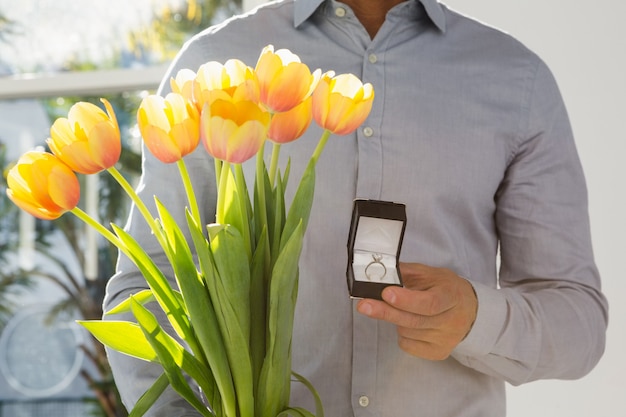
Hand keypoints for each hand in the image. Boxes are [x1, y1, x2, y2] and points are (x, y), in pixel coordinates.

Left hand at [356, 262, 477, 359]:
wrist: (470, 311)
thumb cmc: (445, 289)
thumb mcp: (430, 274)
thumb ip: (406, 273)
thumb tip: (379, 272)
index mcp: (452, 296)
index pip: (429, 303)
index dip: (407, 300)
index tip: (386, 293)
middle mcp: (452, 321)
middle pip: (415, 320)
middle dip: (386, 312)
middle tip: (364, 306)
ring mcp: (446, 340)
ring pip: (408, 332)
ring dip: (396, 320)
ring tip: (402, 310)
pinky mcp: (439, 353)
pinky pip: (408, 345)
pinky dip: (402, 334)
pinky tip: (408, 324)